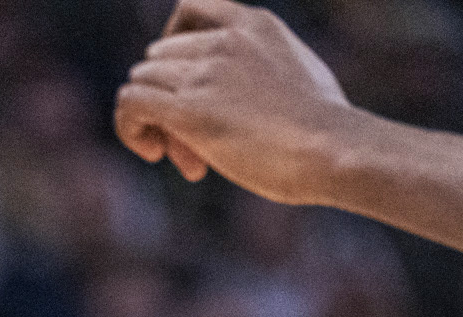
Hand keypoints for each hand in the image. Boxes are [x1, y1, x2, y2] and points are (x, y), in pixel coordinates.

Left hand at [114, 0, 355, 200]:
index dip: (174, 49)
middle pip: (159, 58)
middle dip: (166, 97)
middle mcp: (224, 40)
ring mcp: (205, 72)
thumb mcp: (301, 72)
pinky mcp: (189, 109)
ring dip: (152, 120)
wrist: (333, 149)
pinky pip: (129, 104)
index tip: (184, 83)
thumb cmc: (324, 127)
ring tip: (184, 156)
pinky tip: (153, 151)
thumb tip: (242, 92)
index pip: (188, 9)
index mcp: (253, 24)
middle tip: (189, 141)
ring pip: (140, 81)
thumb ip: (266, 64)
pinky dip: (129, 127)